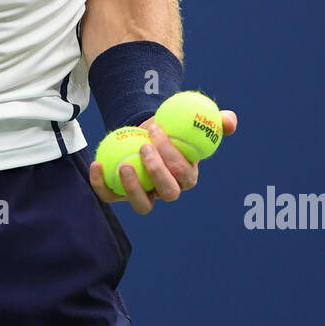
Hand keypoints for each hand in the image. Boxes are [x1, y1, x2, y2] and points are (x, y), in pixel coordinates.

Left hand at [89, 108, 237, 215]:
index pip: (184, 173)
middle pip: (168, 192)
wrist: (144, 130)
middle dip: (157, 172)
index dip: (172, 155)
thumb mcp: (192, 120)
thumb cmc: (172, 127)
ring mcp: (144, 195)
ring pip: (142, 205)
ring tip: (124, 164)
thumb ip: (213, 121)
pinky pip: (111, 195)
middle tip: (144, 148)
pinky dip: (101, 184)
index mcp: (187, 177)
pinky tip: (96, 164)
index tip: (156, 128)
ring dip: (133, 188)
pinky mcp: (121, 194)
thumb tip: (229, 121)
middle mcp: (167, 191)